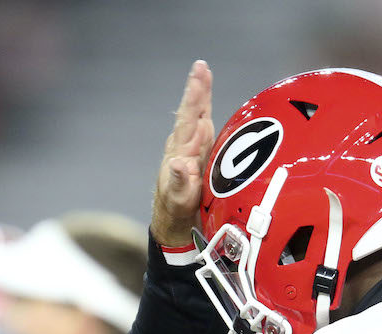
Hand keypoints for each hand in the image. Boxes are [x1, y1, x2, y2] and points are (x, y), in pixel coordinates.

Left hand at [151, 60, 214, 247]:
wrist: (175, 219)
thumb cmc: (177, 210)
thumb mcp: (179, 199)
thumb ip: (181, 182)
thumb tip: (181, 164)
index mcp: (181, 153)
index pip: (188, 120)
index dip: (194, 98)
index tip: (197, 78)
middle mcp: (185, 146)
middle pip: (192, 113)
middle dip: (197, 89)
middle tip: (200, 66)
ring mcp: (192, 148)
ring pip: (197, 117)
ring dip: (201, 95)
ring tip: (202, 73)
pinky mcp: (199, 154)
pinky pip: (204, 127)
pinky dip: (205, 111)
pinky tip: (206, 99)